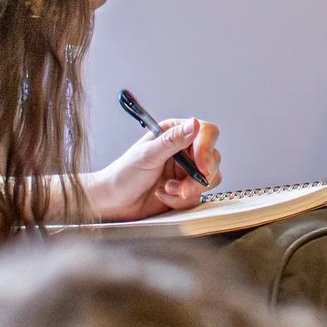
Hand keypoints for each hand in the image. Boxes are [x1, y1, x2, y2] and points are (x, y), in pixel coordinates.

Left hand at [86, 117, 223, 221]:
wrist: (113, 202)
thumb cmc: (123, 174)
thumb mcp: (147, 155)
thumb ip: (172, 141)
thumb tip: (194, 124)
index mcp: (174, 133)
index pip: (206, 133)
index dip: (207, 148)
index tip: (201, 166)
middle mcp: (184, 150)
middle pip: (212, 158)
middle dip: (198, 177)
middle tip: (183, 189)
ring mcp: (186, 170)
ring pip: (209, 178)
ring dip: (189, 189)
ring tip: (166, 190)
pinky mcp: (186, 189)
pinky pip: (198, 195)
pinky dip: (181, 199)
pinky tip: (163, 196)